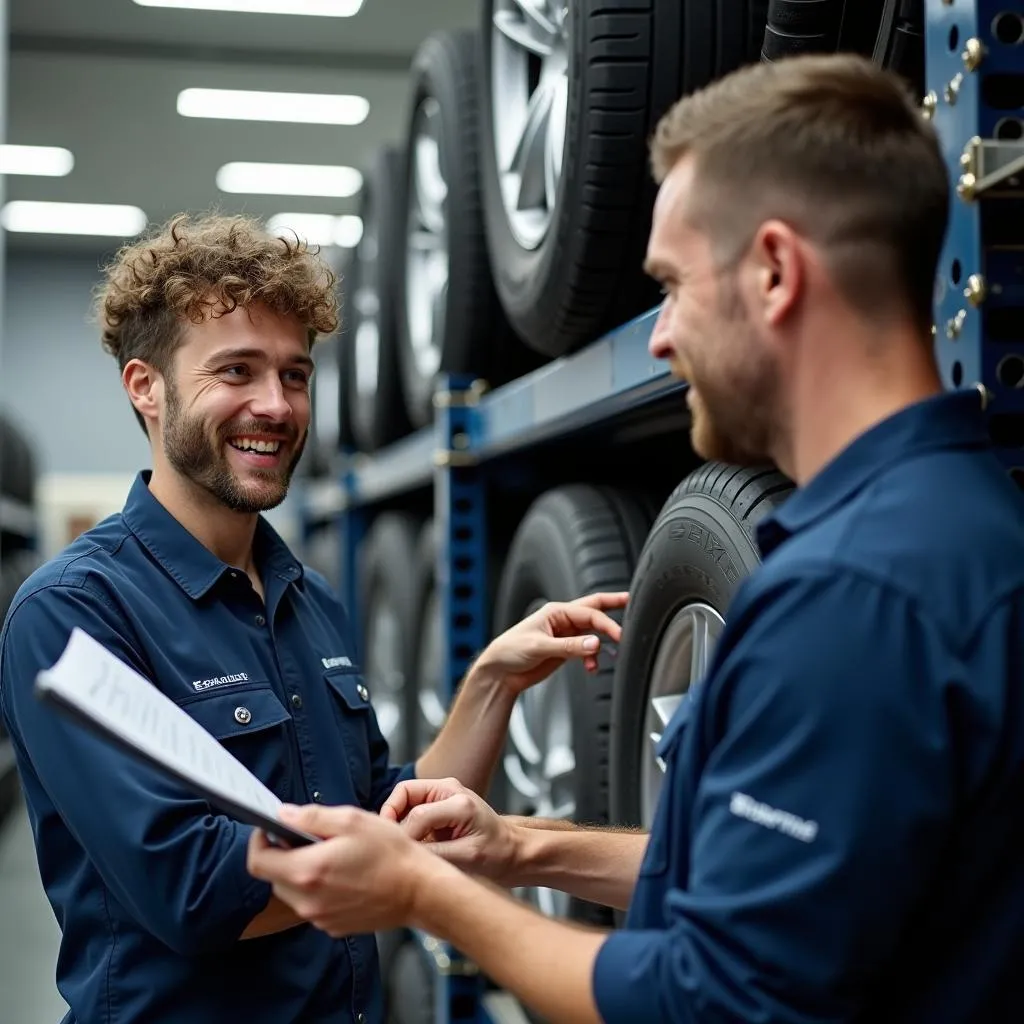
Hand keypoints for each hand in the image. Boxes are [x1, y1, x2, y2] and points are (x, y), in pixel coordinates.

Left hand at [246, 804, 427, 937]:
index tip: (267, 828)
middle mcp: (308, 900)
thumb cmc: (390, 853)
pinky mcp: (332, 927)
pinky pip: (311, 904)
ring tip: (330, 854)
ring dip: (300, 871)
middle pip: (273, 877)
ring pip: (292, 892)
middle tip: (306, 837)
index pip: (258, 861)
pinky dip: (317, 888)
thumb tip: (281, 814)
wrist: (419, 891)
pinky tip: (342, 874)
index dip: (258, 841)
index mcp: (308, 871)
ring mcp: (319, 918)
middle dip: (281, 855)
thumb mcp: (352, 820)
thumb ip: (311, 817)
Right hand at [382, 778, 520, 883]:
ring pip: (404, 798)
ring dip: (397, 819)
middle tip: (389, 844)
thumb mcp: (465, 859)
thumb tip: (404, 854)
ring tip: (399, 844)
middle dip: (391, 817)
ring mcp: (443, 792)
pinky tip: (409, 842)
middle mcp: (449, 789)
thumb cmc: (496, 854)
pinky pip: (410, 806)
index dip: (403, 837)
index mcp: (459, 802)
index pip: (416, 814)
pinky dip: (404, 822)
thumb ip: (434, 854)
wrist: (511, 850)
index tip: (399, 857)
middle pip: (404, 793)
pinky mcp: (438, 801)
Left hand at [472, 591, 627, 692]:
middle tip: (633, 602)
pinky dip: (593, 659)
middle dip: (614, 606)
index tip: (619, 636)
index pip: (590, 613)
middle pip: (594, 610)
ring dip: (603, 644)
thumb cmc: (510, 651)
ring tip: (608, 657)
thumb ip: (569, 646)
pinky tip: (591, 668)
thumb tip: (594, 644)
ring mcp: (565, 635)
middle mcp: (563, 621)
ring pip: (593, 633)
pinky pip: (587, 651)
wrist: (499, 672)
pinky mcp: (565, 651)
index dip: (607, 624)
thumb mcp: (539, 647)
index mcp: (556, 611)